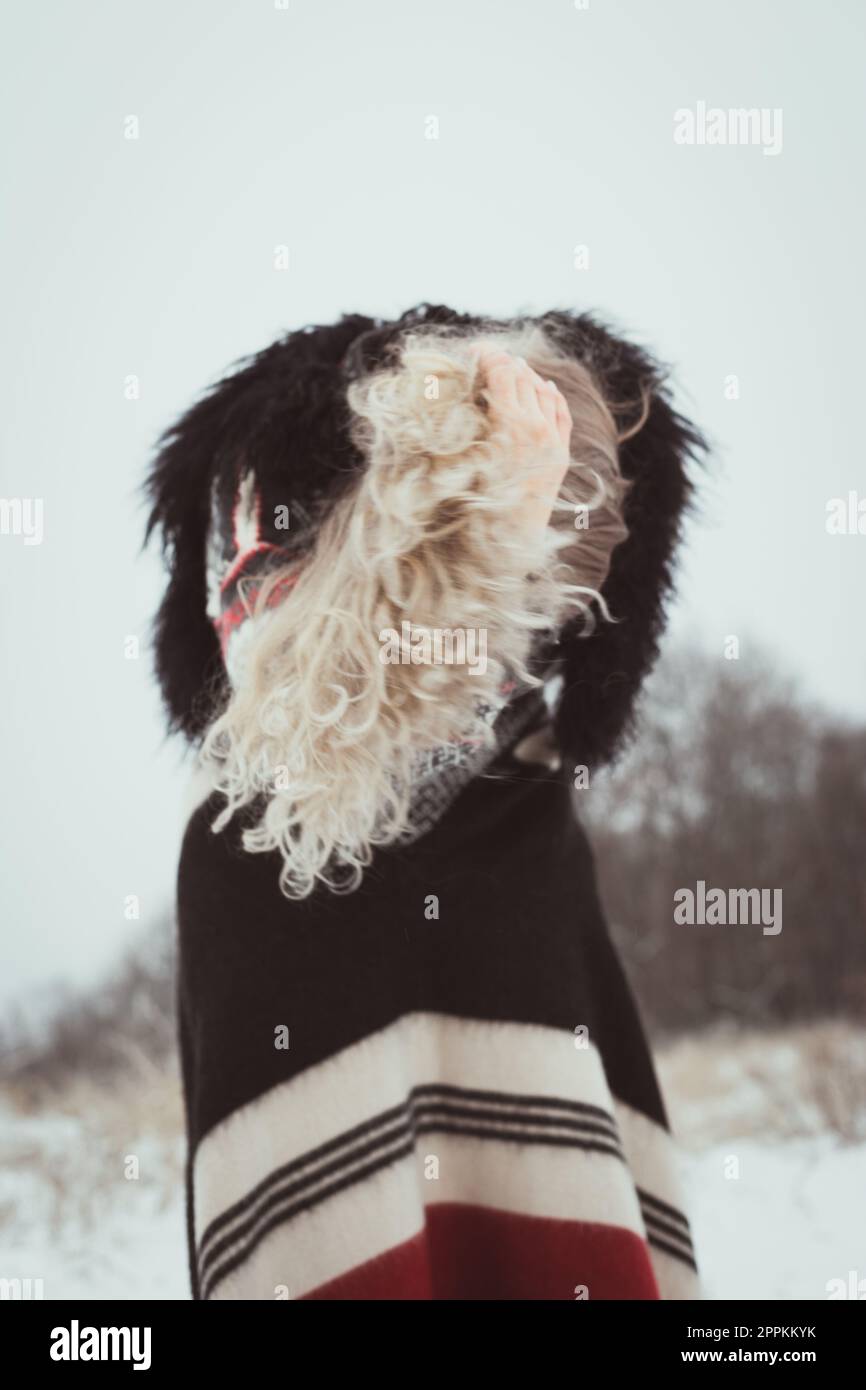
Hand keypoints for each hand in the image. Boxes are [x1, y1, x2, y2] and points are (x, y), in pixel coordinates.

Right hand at [476, 347, 571, 536]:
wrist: (509, 544)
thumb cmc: (476, 505)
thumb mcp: (464, 458)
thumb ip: (471, 420)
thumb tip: (468, 392)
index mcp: (510, 425)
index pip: (502, 373)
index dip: (487, 356)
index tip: (474, 351)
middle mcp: (536, 428)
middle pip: (522, 377)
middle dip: (503, 362)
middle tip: (487, 356)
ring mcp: (552, 441)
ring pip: (543, 391)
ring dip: (526, 374)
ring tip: (513, 365)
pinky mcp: (562, 454)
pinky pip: (561, 413)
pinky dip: (552, 394)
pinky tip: (545, 385)